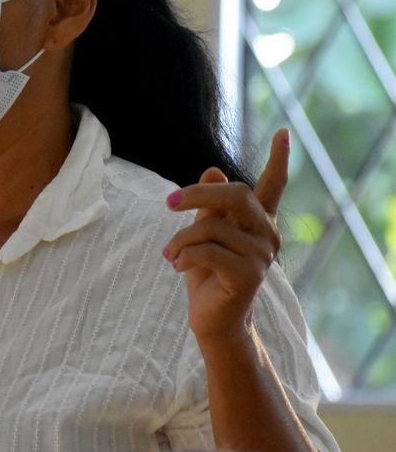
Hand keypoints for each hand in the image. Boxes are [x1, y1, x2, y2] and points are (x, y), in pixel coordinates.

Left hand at [162, 129, 288, 344]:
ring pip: (211, 226)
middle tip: (168, 202)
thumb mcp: (204, 233)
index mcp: (258, 221)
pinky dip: (183, 255)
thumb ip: (210, 204)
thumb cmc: (207, 274)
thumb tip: (213, 171)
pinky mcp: (248, 274)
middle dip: (195, 195)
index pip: (273, 185)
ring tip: (170, 254)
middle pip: (234, 195)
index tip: (283, 132)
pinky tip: (176, 266)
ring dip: (180, 239)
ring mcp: (261, 255)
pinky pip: (207, 250)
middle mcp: (266, 234)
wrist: (213, 320)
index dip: (279, 159)